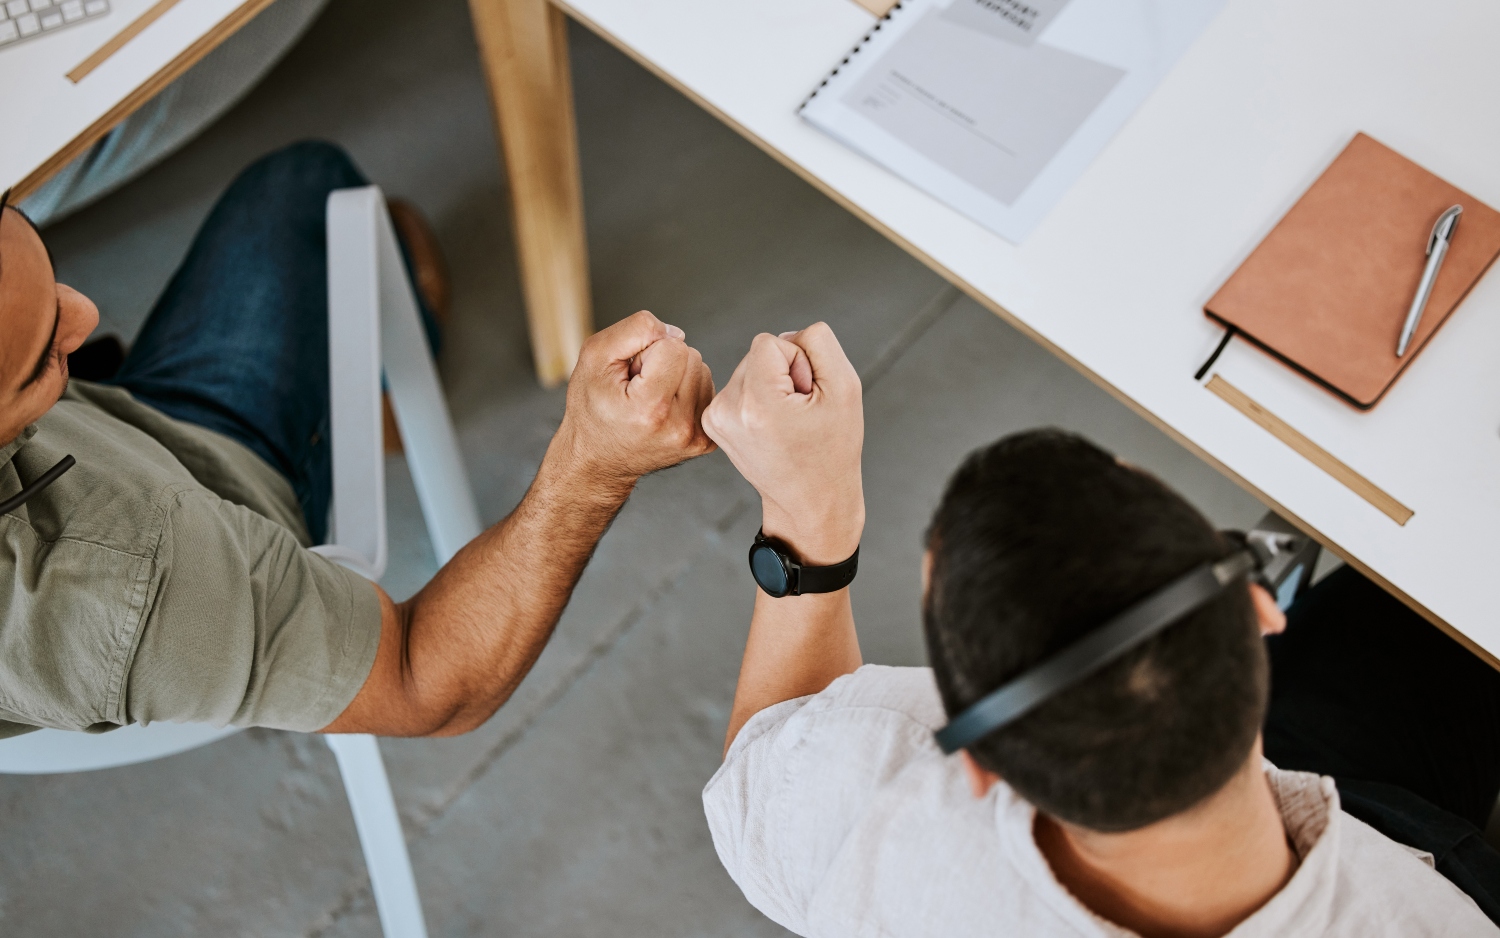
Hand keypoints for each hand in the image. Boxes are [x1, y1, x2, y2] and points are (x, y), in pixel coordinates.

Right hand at [551, 310, 716, 491]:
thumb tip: (675, 333)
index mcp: (651, 408)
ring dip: (677, 375)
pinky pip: (707, 392)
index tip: (630, 375)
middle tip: (638, 387)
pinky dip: (686, 392)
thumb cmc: (591, 408)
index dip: (647, 351)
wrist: (597, 460)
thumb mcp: (594, 357)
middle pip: (692, 357)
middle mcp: (679, 427)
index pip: (674, 346)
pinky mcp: (704, 442)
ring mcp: (695, 438)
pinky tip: (664, 407)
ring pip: (702, 371)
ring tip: (649, 397)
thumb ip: (634, 330)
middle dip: (664, 362)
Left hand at [702, 323, 862, 564]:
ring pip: (749, 368)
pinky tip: (772, 426)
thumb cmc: (833, 449)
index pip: (771, 341)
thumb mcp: (845, 387)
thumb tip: (787, 335)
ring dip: (772, 386)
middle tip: (799, 414)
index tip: (807, 399)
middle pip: (758, 353)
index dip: (799, 364)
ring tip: (787, 422)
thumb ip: (818, 342)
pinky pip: (740, 385)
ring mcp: (715, 418)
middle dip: (784, 374)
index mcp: (757, 403)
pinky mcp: (713, 422)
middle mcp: (727, 410)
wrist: (811, 500)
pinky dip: (759, 398)